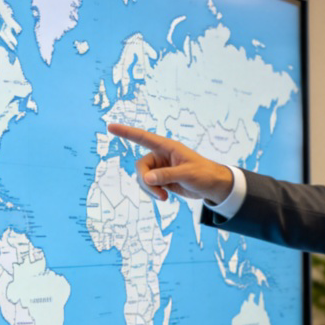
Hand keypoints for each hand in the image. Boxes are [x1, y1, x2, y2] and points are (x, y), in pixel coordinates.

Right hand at [107, 123, 233, 203]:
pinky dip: (154, 193)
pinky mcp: (162, 180)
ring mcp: (161, 168)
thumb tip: (146, 178)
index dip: (126, 132)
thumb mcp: (187, 174)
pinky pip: (150, 186)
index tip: (110, 127)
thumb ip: (166, 175)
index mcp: (167, 147)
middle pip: (141, 166)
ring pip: (144, 178)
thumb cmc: (204, 174)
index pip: (143, 138)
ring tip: (164, 198)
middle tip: (158, 193)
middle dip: (146, 181)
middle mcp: (161, 156)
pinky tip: (165, 197)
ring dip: (150, 189)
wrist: (214, 186)